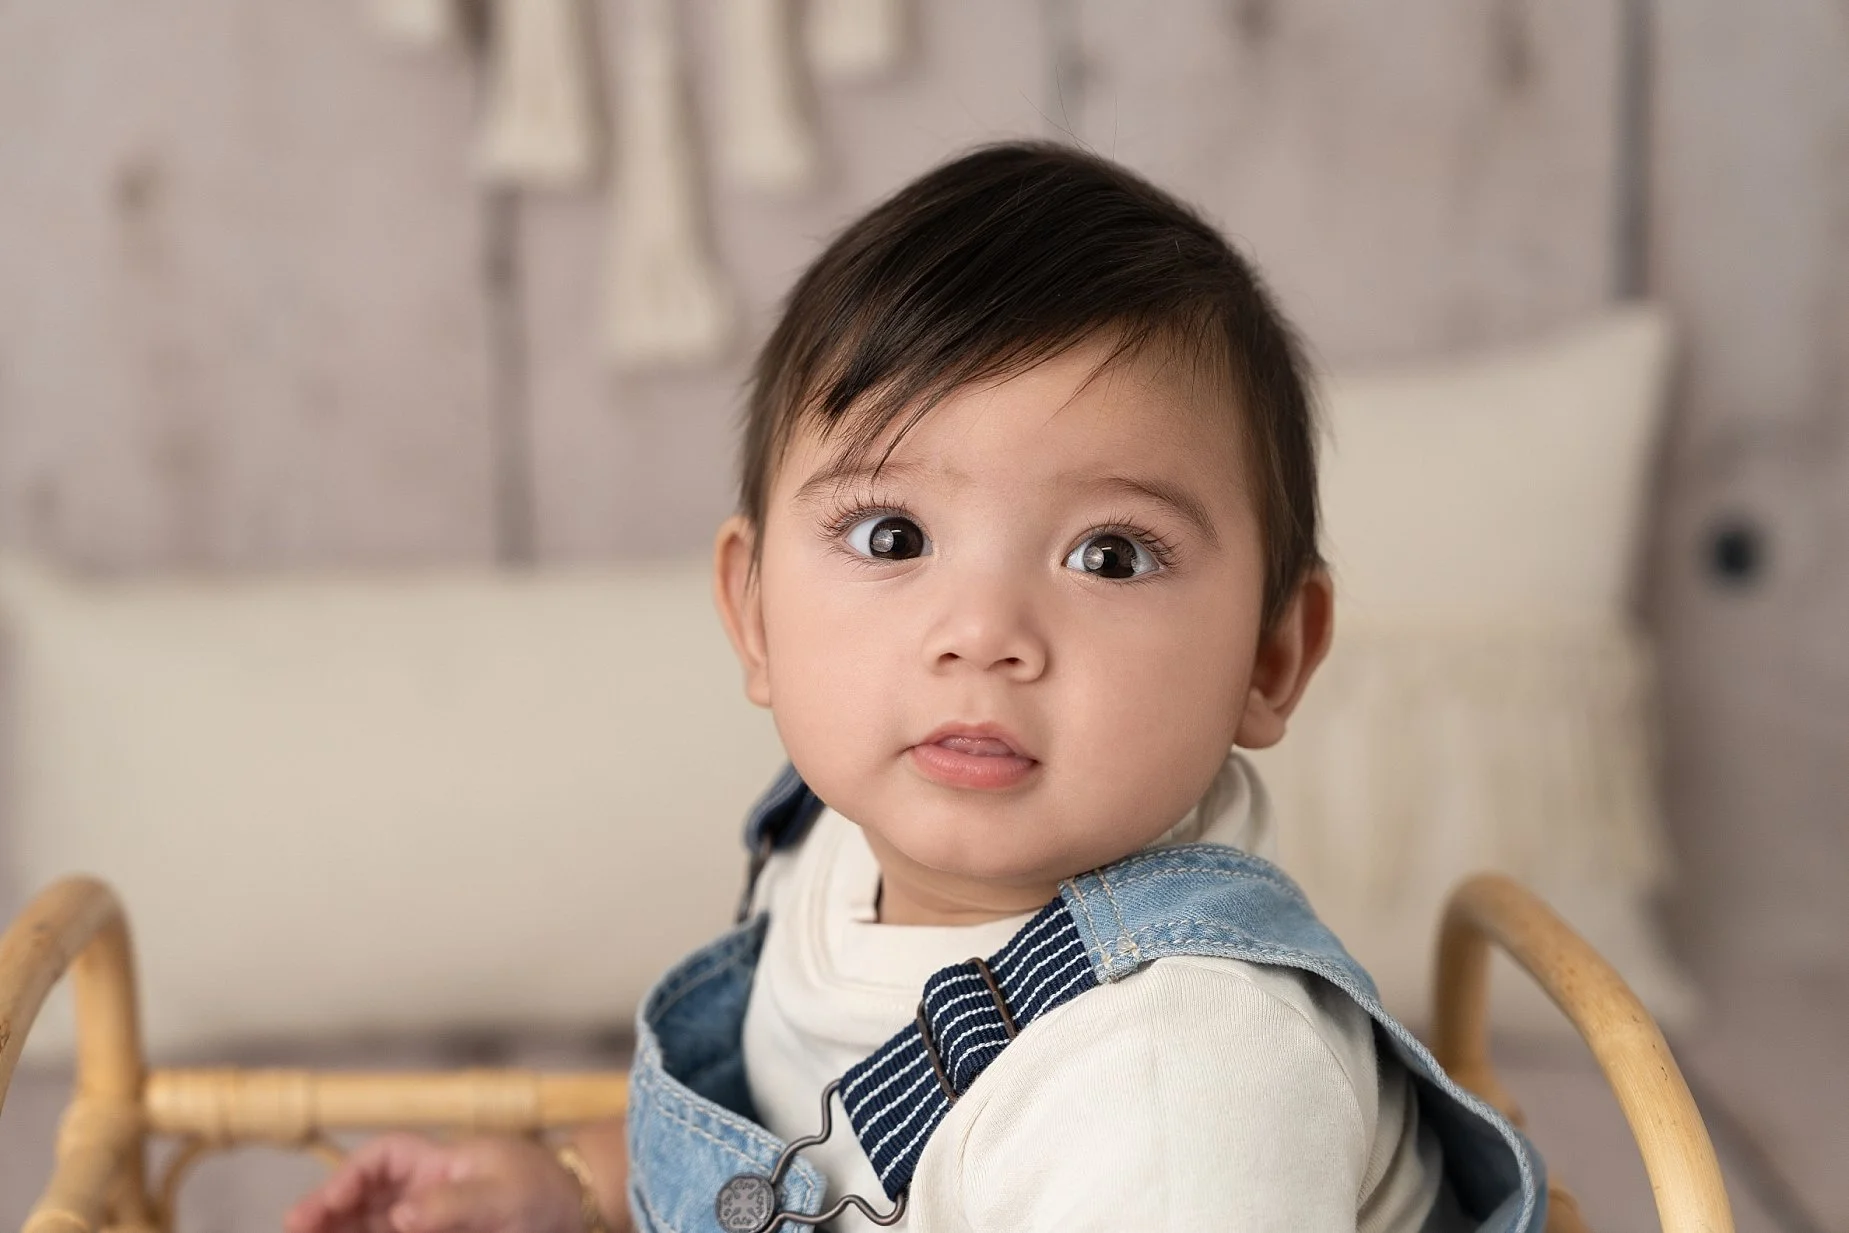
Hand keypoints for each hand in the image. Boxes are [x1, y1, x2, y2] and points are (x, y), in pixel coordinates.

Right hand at [283, 1133, 584, 1232]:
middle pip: (363, 1195)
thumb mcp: (505, 1195)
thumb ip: (454, 1202)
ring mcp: (429, 1217)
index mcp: (439, 1160)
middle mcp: (426, 1187)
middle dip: (327, 1211)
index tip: (322, 1205)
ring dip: (341, 1231)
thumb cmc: (546, 1191)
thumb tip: (400, 1213)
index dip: (346, 1177)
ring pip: (371, 1222)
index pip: (382, 1156)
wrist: (579, 1210)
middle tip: (294, 1229)